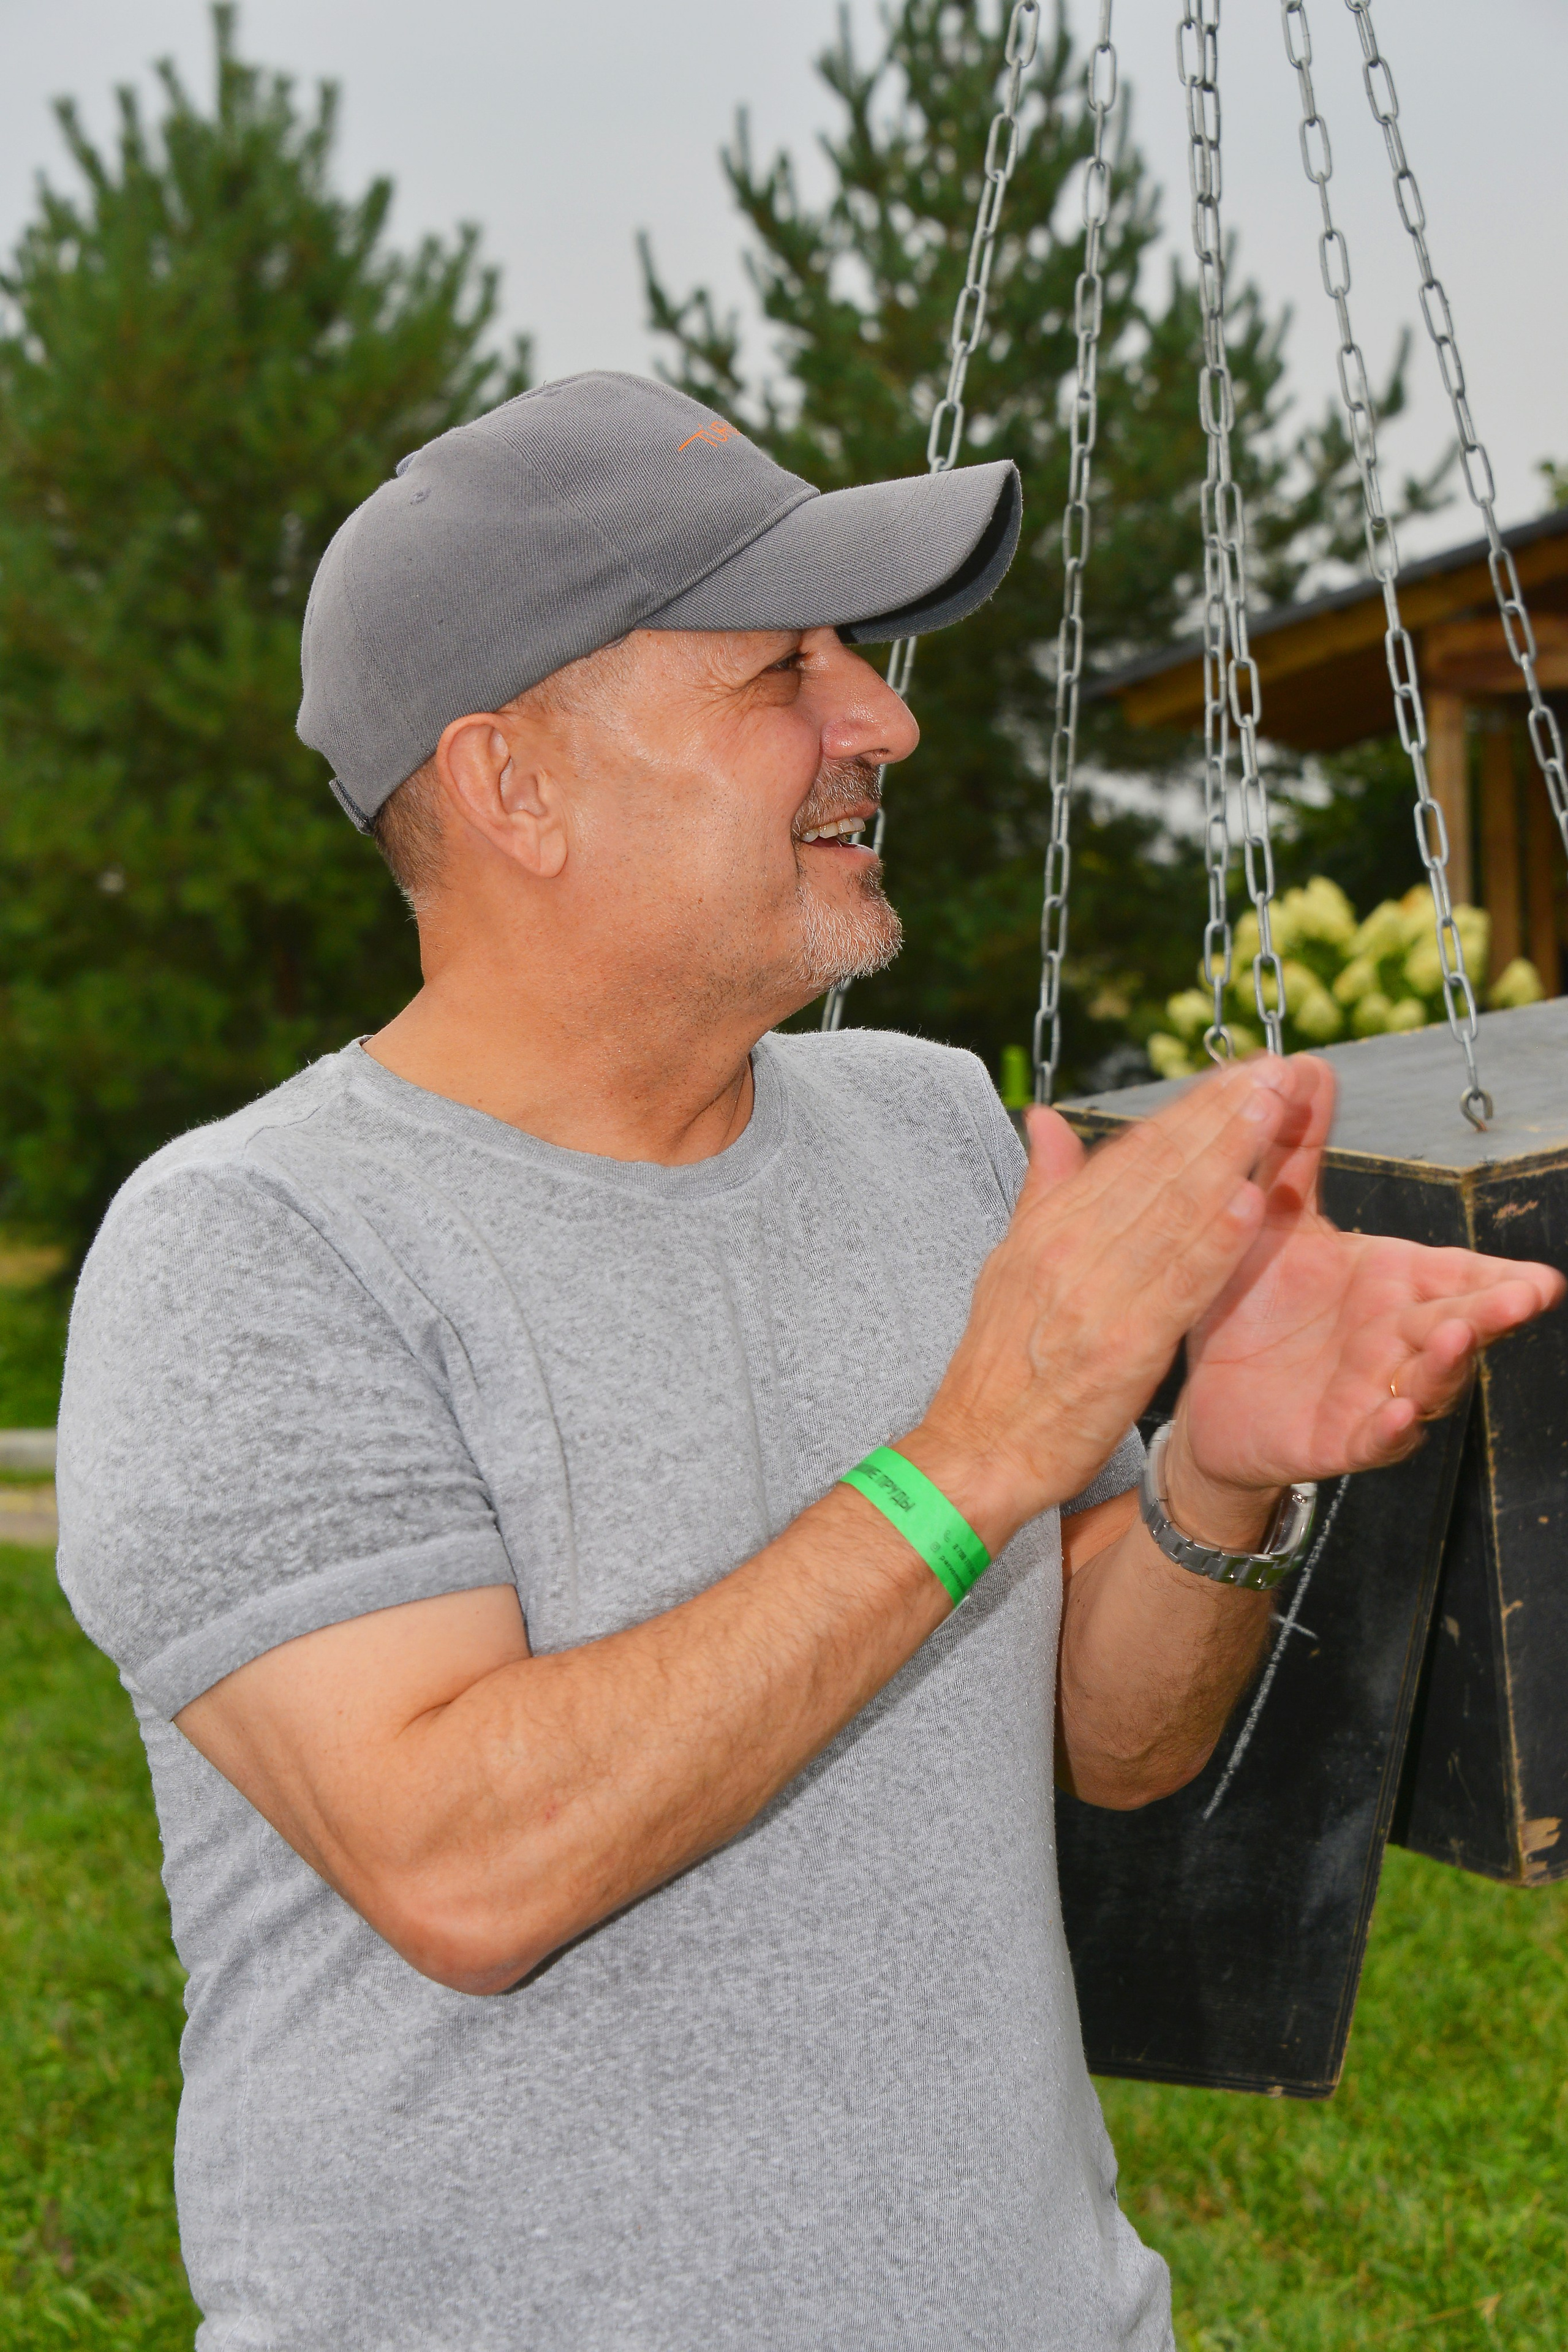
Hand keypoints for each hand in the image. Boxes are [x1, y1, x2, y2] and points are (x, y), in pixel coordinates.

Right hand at [908, 1057, 1319, 1548]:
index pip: (1128, 1153)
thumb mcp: (1008, 1262)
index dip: (1187, 1110)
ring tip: (1273, 1112)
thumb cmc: (998, 1366)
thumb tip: (1045, 1120)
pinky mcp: (1121, 1348)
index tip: (1233, 1075)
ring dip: (1227, 1157)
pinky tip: (1249, 1205)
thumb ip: (1042, 1189)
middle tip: (1269, 1071)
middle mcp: (1068, 1251)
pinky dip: (1213, 1243)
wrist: (977, 1452)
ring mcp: (1094, 1297)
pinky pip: (1177, 1286)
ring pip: (1171, 1214)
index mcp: (1046, 1229)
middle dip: (1217, 1115)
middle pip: (1155, 1169)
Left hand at [1178, 1054, 1564, 1497]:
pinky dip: (1392, 1427)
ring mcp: (1376, 1391)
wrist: (1209, 1397)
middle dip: (1494, 1311)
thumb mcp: (1276, 1223)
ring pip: (1431, 1381)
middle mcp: (1398, 1338)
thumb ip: (1294, 1152)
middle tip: (1530, 1294)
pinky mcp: (1341, 1437)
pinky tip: (1400, 1414)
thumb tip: (1308, 1065)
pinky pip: (1377, 1437)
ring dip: (1450, 1364)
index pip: (1459, 1276)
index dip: (1499, 1277)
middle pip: (1460, 1323)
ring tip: (1460, 1337)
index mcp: (1394, 1284)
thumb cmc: (1259, 1308)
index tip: (1542, 1277)